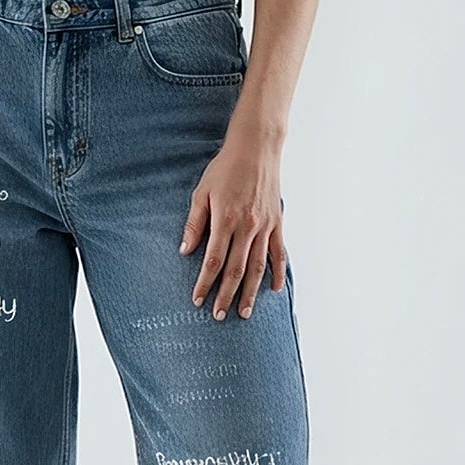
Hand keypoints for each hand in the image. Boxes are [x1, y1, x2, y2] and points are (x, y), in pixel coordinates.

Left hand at [179, 129, 286, 319]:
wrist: (256, 149)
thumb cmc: (225, 168)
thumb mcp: (202, 192)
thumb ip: (195, 223)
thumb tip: (185, 250)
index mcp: (225, 220)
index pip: (212, 261)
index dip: (204, 283)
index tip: (197, 299)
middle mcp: (247, 227)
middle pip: (235, 270)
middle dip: (226, 295)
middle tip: (219, 316)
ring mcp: (265, 227)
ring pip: (258, 268)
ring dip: (251, 293)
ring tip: (245, 313)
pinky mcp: (277, 223)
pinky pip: (278, 253)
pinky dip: (277, 273)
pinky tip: (273, 289)